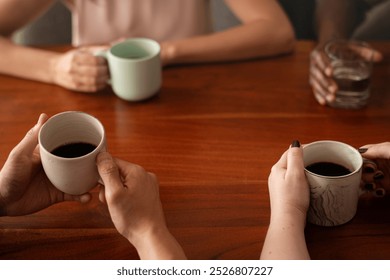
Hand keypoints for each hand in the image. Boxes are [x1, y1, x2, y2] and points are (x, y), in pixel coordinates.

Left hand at [0, 114, 90, 215]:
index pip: (66, 143)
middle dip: (91, 161)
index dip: (79, 140)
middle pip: (77, 161)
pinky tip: (88, 197)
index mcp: (48, 154)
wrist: (2, 202)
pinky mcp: (58, 195)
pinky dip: (82, 196)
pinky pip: (74, 194)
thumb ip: (32, 138)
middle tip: (103, 160)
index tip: (93, 136)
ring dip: (90, 179)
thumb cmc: (7, 175)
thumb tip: (45, 116)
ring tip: (100, 179)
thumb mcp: (19, 154)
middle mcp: (56, 165)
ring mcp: (58, 180)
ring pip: (80, 177)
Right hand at [50, 47, 109, 91]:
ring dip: (104, 79)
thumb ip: (96, 49)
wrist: (55, 69)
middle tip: (109, 69)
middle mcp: (73, 69)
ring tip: (107, 75)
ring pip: (94, 81)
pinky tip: (103, 82)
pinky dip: (101, 85)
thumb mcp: (81, 50)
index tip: (106, 61)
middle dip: (106, 71)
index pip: (93, 60)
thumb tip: (110, 48)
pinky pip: (92, 88)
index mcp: (75, 58)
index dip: (103, 61)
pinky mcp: (77, 87)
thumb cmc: (71, 58)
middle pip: (95, 72)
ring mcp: (74, 79)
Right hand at [96, 152, 164, 238]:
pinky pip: (131, 189)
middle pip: (118, 172)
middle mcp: (145, 174)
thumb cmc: (132, 218)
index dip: (101, 174)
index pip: (112, 161)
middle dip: (109, 185)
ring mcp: (149, 184)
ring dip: (115, 192)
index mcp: (137, 171)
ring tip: (118, 207)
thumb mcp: (114, 193)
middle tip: (109, 201)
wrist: (150, 235)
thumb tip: (102, 154)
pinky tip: (125, 208)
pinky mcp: (149, 193)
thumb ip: (107, 172)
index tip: (99, 187)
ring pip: (123, 181)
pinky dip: (124, 197)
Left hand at [261, 140, 309, 259]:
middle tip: (317, 157)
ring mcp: (278, 185)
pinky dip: (299, 178)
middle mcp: (275, 175)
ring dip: (301, 168)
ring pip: (290, 171)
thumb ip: (295, 157)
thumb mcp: (296, 174)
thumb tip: (295, 143)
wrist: (288, 220)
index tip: (316, 148)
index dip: (303, 148)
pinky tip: (306, 183)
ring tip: (313, 168)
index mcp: (277, 168)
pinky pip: (291, 180)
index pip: (290, 152)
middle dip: (302, 157)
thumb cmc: (292, 198)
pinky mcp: (282, 194)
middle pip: (290, 161)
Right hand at [309, 43, 382, 105]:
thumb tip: (380, 57)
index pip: (320, 59)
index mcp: (319, 52)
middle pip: (317, 73)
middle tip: (335, 89)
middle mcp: (314, 63)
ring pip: (315, 83)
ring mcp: (313, 72)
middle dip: (325, 82)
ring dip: (323, 91)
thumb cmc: (340, 46)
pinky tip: (324, 102)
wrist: (327, 45)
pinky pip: (314, 89)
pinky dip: (318, 95)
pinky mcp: (313, 80)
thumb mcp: (351, 46)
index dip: (324, 65)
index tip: (331, 72)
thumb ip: (364, 51)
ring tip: (332, 98)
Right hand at [359, 142, 389, 196]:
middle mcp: (381, 163)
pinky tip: (379, 191)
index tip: (354, 165)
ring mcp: (385, 176)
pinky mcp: (389, 187)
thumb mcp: (389, 149)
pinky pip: (376, 191)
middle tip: (367, 175)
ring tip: (373, 184)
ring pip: (367, 180)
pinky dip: (375, 192)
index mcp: (381, 151)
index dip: (356, 159)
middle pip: (362, 168)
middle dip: (361, 173)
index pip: (362, 154)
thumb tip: (358, 152)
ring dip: (367, 184)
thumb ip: (373, 150)